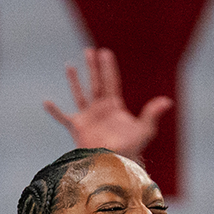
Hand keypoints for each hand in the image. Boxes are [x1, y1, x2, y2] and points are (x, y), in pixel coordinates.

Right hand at [43, 47, 170, 158]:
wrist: (114, 164)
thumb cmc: (131, 150)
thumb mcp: (144, 130)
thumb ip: (153, 114)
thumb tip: (168, 101)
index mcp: (115, 107)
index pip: (111, 82)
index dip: (108, 67)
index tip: (105, 52)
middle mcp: (100, 110)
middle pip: (96, 83)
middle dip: (93, 67)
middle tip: (89, 50)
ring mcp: (88, 118)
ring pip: (80, 95)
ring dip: (74, 81)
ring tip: (69, 65)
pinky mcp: (76, 128)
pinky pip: (62, 117)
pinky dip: (54, 111)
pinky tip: (46, 102)